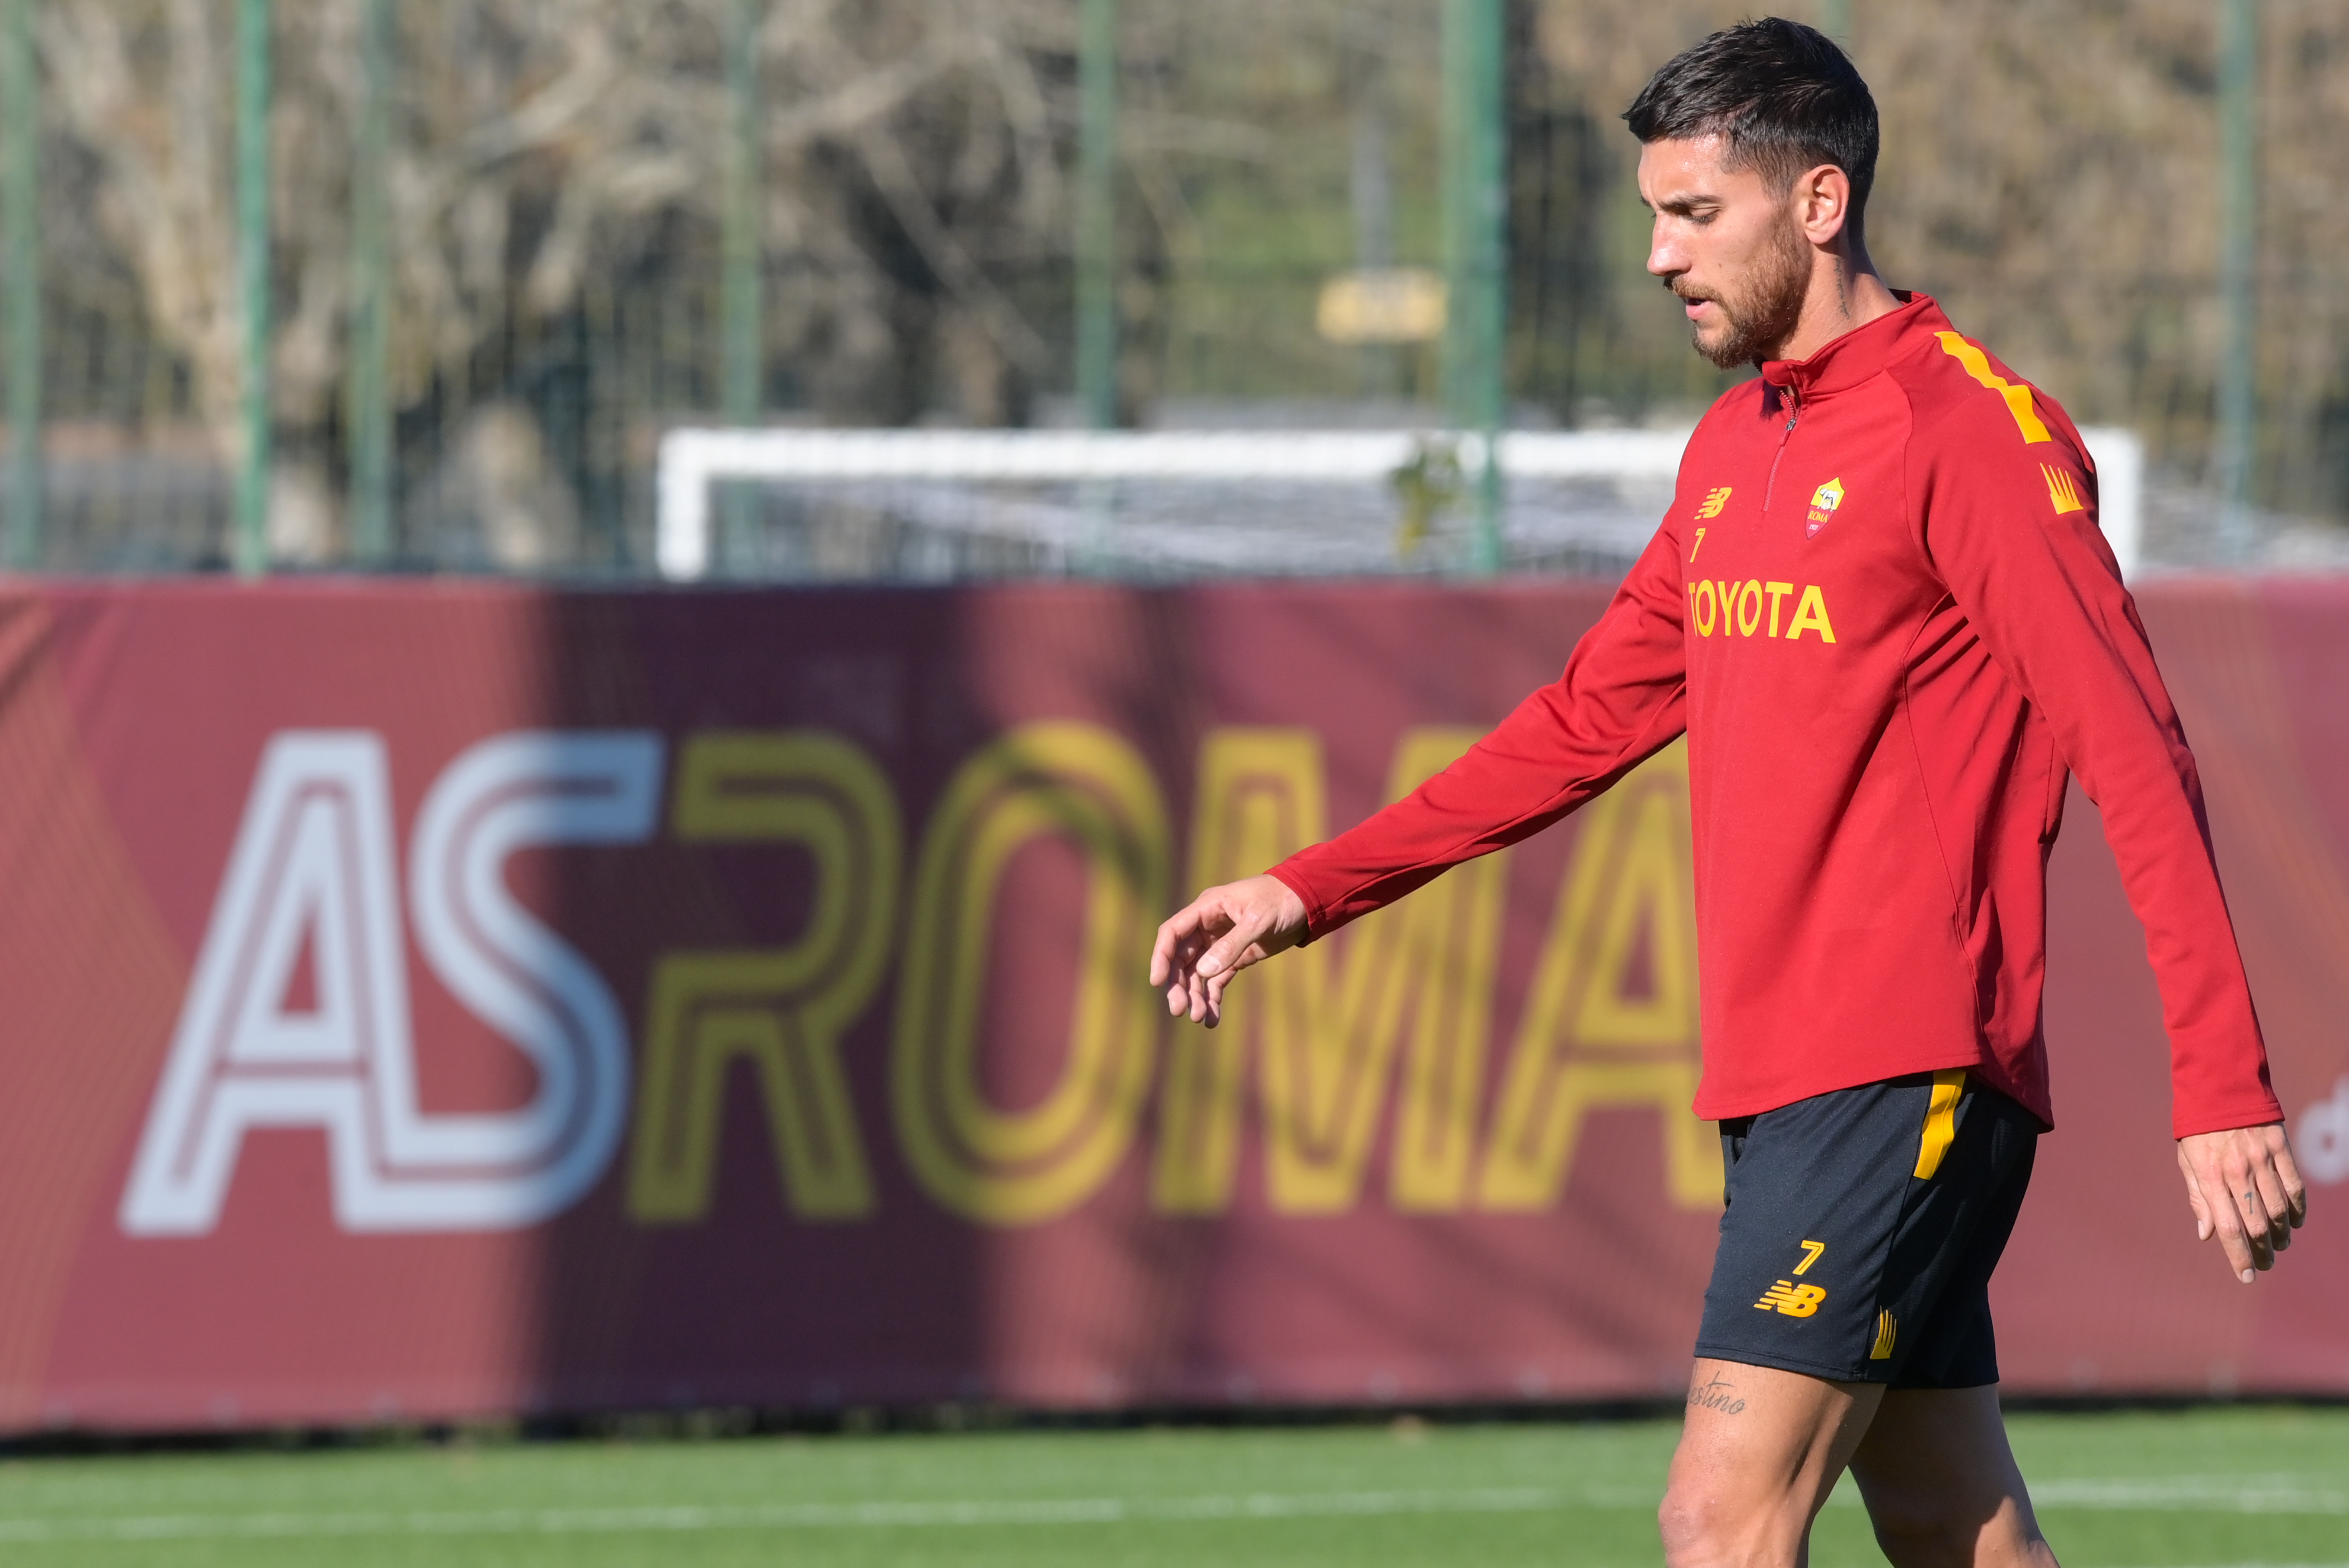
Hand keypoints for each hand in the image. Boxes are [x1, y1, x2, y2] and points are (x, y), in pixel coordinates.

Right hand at [1148, 874, 1308, 1026]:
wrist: (1308, 902)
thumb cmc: (1282, 901)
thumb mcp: (1258, 920)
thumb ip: (1232, 945)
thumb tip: (1203, 972)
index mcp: (1207, 909)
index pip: (1173, 933)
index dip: (1161, 956)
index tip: (1157, 982)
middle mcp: (1207, 927)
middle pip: (1181, 959)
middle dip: (1179, 985)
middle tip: (1180, 1011)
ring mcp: (1219, 943)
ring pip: (1198, 974)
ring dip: (1196, 996)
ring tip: (1200, 1019)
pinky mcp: (1234, 957)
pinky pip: (1216, 981)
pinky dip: (1212, 999)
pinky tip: (1213, 1019)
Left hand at [2176, 1123, 2307, 1282]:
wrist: (2220, 1087)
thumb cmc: (2198, 1129)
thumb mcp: (2188, 1161)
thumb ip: (2198, 1198)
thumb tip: (2206, 1235)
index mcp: (2211, 1176)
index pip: (2228, 1227)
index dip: (2238, 1256)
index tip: (2246, 1276)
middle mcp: (2238, 1171)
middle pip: (2257, 1224)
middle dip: (2262, 1251)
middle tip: (2265, 1263)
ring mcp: (2262, 1160)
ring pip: (2278, 1209)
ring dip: (2281, 1234)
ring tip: (2279, 1245)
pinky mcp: (2281, 1149)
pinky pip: (2294, 1186)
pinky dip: (2297, 1209)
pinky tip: (2294, 1221)